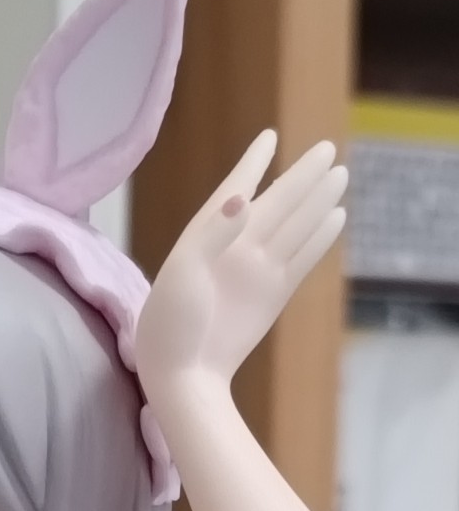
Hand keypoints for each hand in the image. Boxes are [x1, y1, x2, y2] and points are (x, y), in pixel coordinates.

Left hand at [134, 130, 347, 396]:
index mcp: (205, 236)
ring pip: (296, 225)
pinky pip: (303, 257)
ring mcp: (256, 271)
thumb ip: (213, 233)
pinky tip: (337, 215)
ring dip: (317, 200)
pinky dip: (319, 237)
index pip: (234, 190)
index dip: (252, 164)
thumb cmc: (171, 325)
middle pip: (277, 202)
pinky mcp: (274, 294)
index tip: (269, 137)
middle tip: (327, 148)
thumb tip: (243, 197)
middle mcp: (235, 248)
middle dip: (300, 176)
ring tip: (339, 173)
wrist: (183, 374)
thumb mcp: (183, 273)